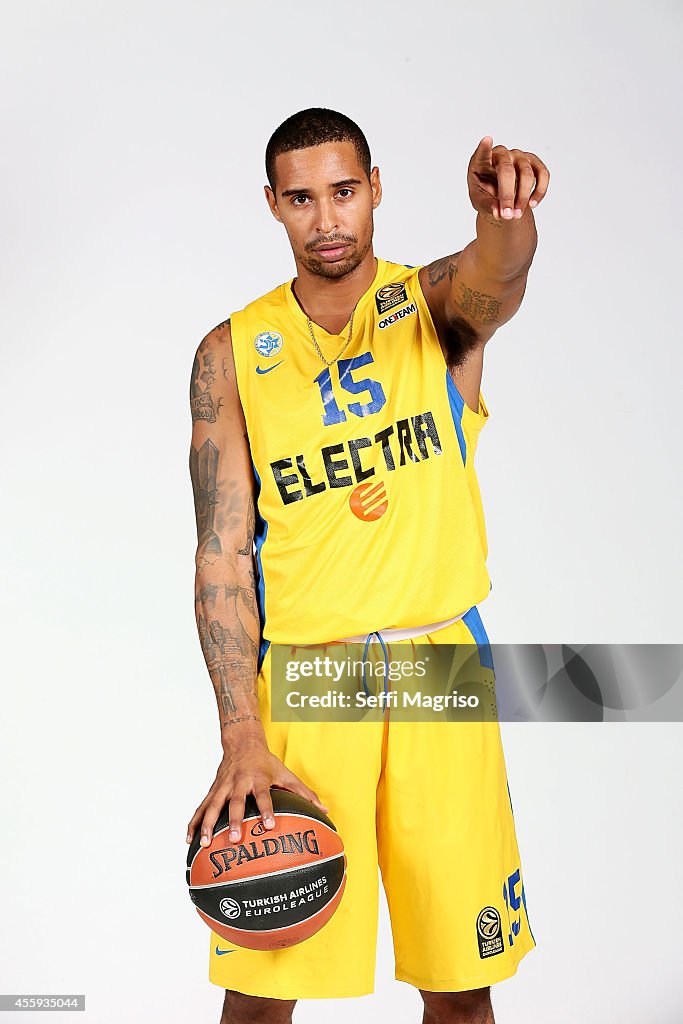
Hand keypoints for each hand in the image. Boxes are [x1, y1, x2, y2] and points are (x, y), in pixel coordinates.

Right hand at [186, 739, 328, 847]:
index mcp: (258, 779)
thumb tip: (325, 811)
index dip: (266, 810)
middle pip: (236, 803)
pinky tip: (188, 840)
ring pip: (212, 806)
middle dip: (235, 820)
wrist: (242, 743)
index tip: (268, 826)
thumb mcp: (286, 774)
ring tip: (205, 844)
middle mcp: (239, 782)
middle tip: (236, 839)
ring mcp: (222, 787)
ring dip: (207, 825)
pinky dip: (194, 823)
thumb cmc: (266, 763)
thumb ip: (305, 793)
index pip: (263, 796)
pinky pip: (201, 808)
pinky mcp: (212, 791)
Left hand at [468, 136, 549, 220]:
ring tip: (516, 215)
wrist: (500, 195)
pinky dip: (539, 191)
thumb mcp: (480, 202)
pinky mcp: (533, 162)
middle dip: (508, 195)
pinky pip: (542, 174)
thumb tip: (499, 213)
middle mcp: (501, 154)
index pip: (482, 154)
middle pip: (507, 170)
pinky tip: (532, 205)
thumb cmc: (486, 194)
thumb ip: (487, 206)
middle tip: (507, 215)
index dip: (484, 148)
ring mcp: (518, 156)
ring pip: (526, 174)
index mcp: (481, 162)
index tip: (486, 140)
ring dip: (522, 198)